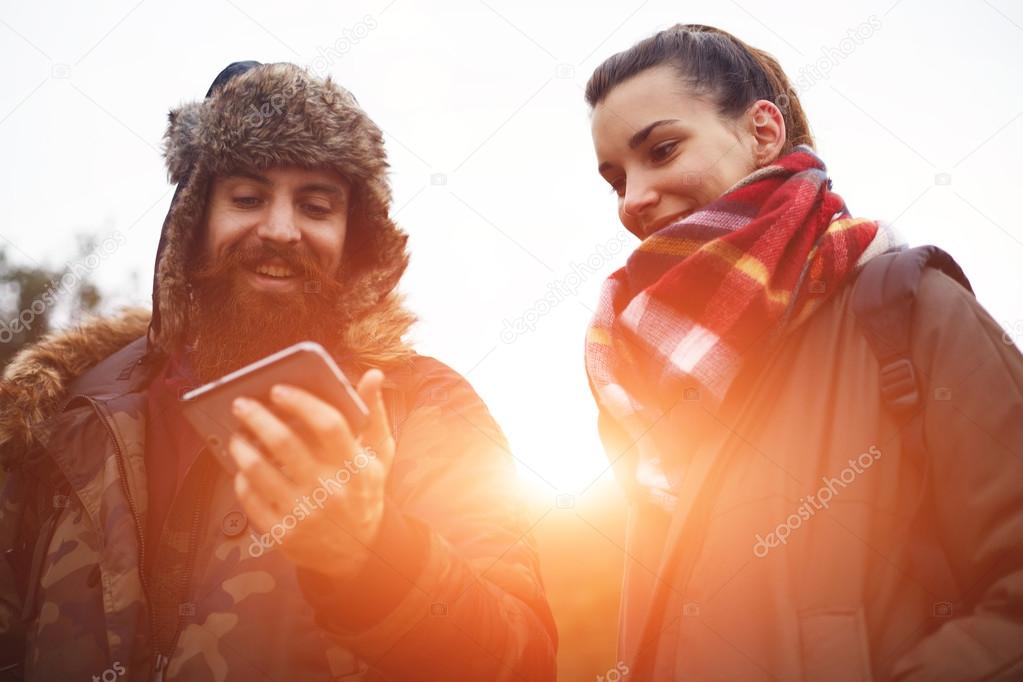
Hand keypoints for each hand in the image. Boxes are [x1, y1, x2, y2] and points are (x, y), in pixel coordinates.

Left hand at [228, 369, 393, 578]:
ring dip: (241, 447)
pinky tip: (242, 468)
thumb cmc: (364, 492)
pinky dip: (241, 479)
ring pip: (258, 471)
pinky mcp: (283, 534)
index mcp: (355, 466)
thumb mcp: (379, 455)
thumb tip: (374, 374)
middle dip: (257, 417)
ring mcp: (304, 513)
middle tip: (240, 404)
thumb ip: (375, 413)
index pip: (328, 424)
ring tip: (237, 435)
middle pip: (284, 443)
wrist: (359, 552)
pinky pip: (250, 500)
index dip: (301, 402)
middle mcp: (329, 489)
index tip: (278, 389)